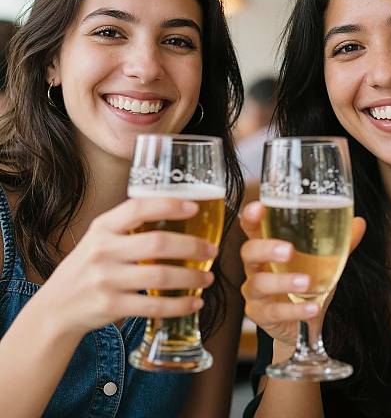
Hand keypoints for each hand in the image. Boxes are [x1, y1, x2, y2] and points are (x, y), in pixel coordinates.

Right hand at [36, 198, 216, 336]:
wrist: (57, 306)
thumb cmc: (89, 265)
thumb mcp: (101, 238)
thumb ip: (129, 226)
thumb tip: (177, 212)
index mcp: (104, 227)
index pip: (138, 208)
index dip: (169, 206)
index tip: (195, 208)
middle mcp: (103, 250)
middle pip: (157, 244)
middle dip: (192, 246)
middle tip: (212, 250)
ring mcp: (106, 279)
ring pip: (160, 276)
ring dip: (191, 278)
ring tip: (208, 278)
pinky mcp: (111, 306)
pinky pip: (153, 306)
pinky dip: (179, 305)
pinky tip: (194, 302)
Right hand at [240, 201, 365, 346]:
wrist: (303, 325)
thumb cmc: (308, 283)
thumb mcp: (324, 262)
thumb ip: (339, 243)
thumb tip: (359, 222)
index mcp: (267, 248)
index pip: (252, 227)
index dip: (251, 216)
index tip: (260, 207)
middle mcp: (256, 267)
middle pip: (248, 252)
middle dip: (266, 249)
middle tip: (289, 250)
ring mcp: (255, 292)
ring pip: (259, 283)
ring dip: (283, 282)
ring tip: (306, 283)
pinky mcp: (260, 315)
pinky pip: (273, 312)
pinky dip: (294, 310)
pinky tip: (313, 308)